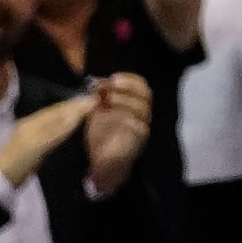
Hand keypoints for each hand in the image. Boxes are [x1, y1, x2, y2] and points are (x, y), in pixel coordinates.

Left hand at [0, 92, 100, 188]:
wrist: (0, 181)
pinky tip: (73, 129)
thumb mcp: (42, 142)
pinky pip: (56, 131)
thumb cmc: (21, 159)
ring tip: (91, 113)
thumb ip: (62, 125)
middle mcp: (35, 123)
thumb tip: (85, 106)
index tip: (98, 99)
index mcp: (36, 120)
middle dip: (77, 107)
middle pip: (59, 112)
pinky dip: (67, 127)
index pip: (61, 107)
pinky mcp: (36, 146)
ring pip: (58, 121)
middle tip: (99, 103)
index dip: (78, 103)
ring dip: (73, 116)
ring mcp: (35, 135)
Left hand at [79, 71, 154, 194]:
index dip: (129, 79)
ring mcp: (142, 127)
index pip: (141, 85)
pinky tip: (113, 115)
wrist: (104, 164)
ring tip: (109, 99)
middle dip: (128, 87)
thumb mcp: (98, 113)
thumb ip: (99, 99)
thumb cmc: (102, 136)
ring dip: (126, 101)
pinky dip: (127, 119)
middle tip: (111, 85)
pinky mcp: (139, 141)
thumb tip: (95, 82)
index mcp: (134, 104)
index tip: (112, 77)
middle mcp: (142, 114)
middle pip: (146, 94)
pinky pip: (139, 127)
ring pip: (143, 109)